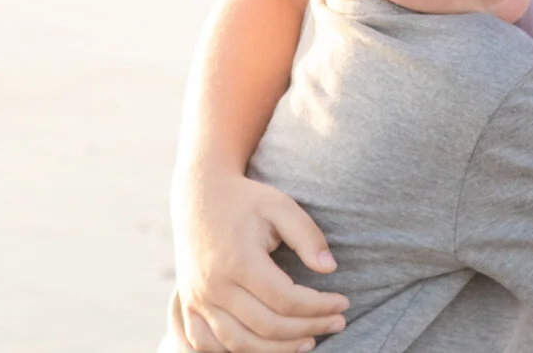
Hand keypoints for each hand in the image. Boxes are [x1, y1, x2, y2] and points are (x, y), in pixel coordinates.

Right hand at [173, 172, 348, 352]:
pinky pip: (207, 345)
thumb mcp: (281, 206)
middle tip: (338, 323)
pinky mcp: (188, 305)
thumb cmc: (247, 200)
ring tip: (309, 342)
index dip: (319, 306)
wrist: (199, 195)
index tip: (344, 303)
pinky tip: (265, 347)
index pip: (285, 300)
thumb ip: (307, 236)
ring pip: (239, 343)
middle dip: (308, 329)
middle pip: (266, 326)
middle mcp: (213, 286)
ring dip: (277, 350)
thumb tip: (330, 269)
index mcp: (238, 260)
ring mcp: (197, 299)